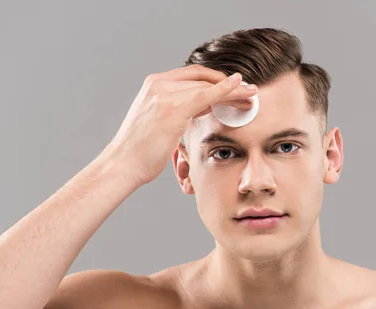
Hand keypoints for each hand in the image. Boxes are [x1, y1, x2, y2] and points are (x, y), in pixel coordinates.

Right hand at [102, 65, 257, 184]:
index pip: (192, 75)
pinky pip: (205, 95)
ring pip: (207, 86)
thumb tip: (206, 105)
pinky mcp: (172, 109)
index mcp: (154, 84)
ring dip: (233, 91)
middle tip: (250, 93)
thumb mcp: (162, 123)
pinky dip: (225, 90)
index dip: (216, 80)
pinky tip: (240, 88)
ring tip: (252, 97)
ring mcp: (164, 95)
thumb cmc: (141, 150)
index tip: (234, 88)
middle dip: (229, 85)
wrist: (123, 165)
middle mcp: (158, 84)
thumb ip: (182, 109)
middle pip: (202, 78)